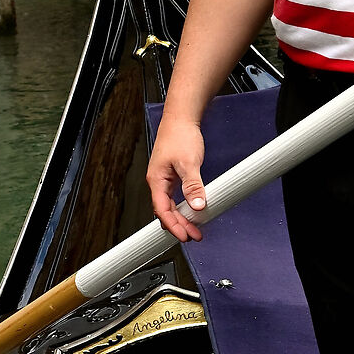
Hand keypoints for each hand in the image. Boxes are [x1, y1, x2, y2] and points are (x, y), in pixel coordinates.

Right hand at [147, 115, 207, 241]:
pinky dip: (184, 206)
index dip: (173, 225)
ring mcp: (165, 179)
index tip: (184, 236)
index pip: (162, 210)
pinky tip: (194, 209)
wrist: (181, 118)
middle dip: (179, 225)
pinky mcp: (173, 175)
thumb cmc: (180, 135)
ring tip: (195, 226)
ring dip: (182, 217)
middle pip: (166, 211)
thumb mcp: (189, 163)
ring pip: (171, 205)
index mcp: (157, 180)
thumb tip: (197, 205)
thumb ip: (193, 186)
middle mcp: (158, 181)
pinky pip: (176, 196)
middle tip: (194, 235)